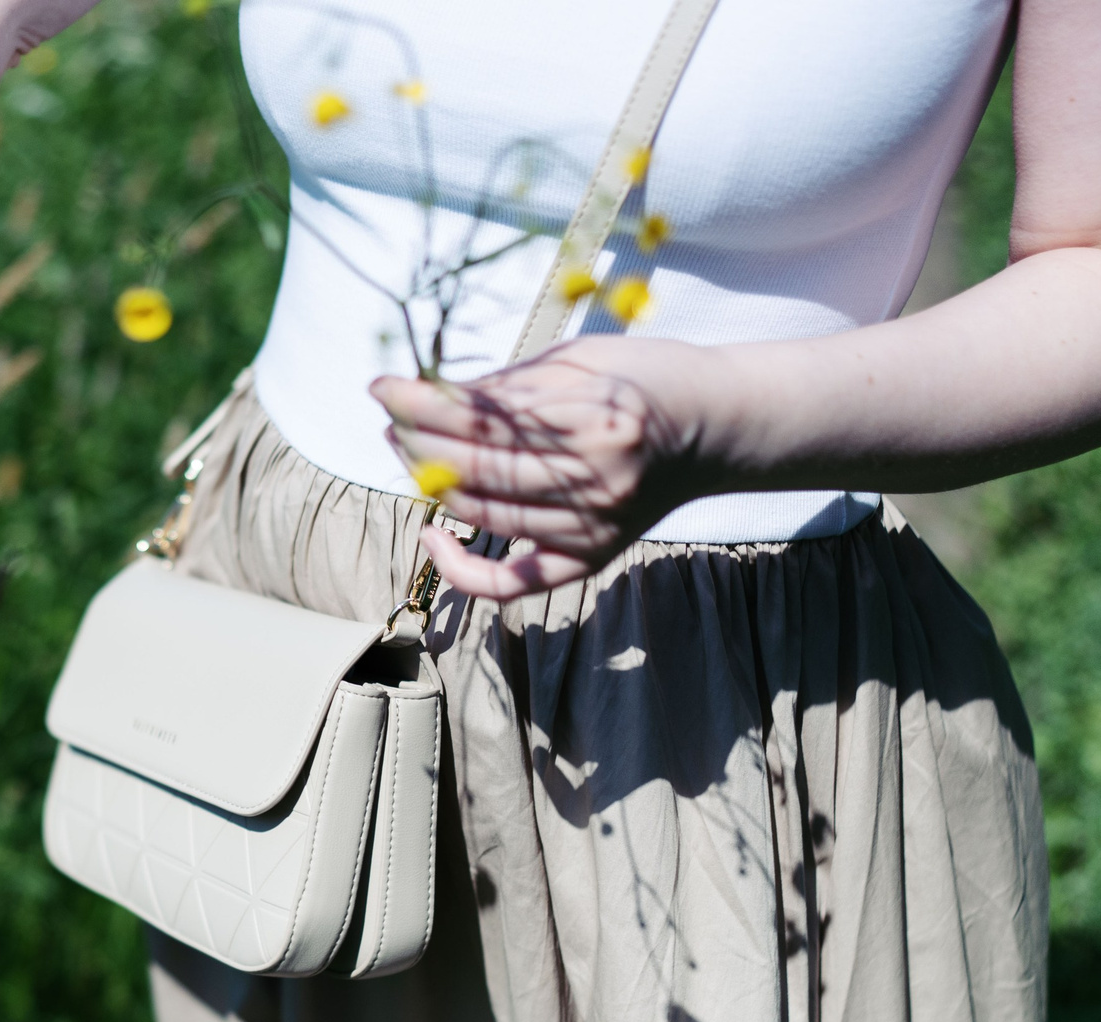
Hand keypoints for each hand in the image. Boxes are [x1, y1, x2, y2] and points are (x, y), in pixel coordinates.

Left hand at [369, 338, 715, 599]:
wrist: (718, 427)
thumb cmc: (647, 379)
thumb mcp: (581, 359)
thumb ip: (509, 385)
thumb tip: (431, 394)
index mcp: (594, 416)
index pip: (481, 418)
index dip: (420, 402)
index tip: (382, 385)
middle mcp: (594, 479)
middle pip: (473, 467)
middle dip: (416, 437)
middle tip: (389, 415)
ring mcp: (592, 527)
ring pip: (481, 514)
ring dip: (429, 482)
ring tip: (406, 449)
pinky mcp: (590, 557)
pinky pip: (512, 583)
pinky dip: (461, 567)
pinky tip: (432, 534)